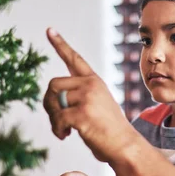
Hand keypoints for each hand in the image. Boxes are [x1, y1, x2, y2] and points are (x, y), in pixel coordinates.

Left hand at [43, 28, 142, 162]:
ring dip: (53, 119)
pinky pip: (57, 118)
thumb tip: (53, 99)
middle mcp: (91, 85)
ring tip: (63, 130)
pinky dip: (57, 129)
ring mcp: (87, 98)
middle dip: (49, 103)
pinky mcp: (82, 113)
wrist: (125, 145)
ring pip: (53, 101)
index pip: (74, 59)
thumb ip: (79, 97)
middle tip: (56, 120)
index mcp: (95, 81)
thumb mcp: (98, 106)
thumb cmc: (109, 131)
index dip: (60, 44)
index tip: (49, 30)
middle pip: (53, 84)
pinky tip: (65, 136)